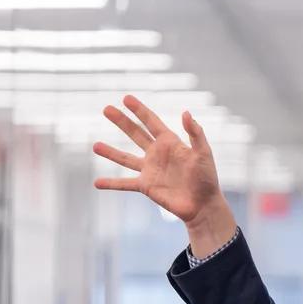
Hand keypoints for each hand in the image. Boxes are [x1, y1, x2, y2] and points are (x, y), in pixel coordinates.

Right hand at [94, 96, 234, 253]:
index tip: (126, 98)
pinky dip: (111, 184)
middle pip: (135, 134)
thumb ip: (195, 133)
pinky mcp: (146, 186)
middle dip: (121, 121)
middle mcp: (157, 154)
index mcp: (170, 142)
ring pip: (125, 158)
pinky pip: (125, 184)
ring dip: (110, 152)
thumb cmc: (207, 178)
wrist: (203, 204)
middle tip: (106, 109)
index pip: (151, 122)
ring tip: (95, 146)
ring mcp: (150, 170)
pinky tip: (97, 182)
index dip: (139, 110)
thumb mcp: (203, 153)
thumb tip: (185, 112)